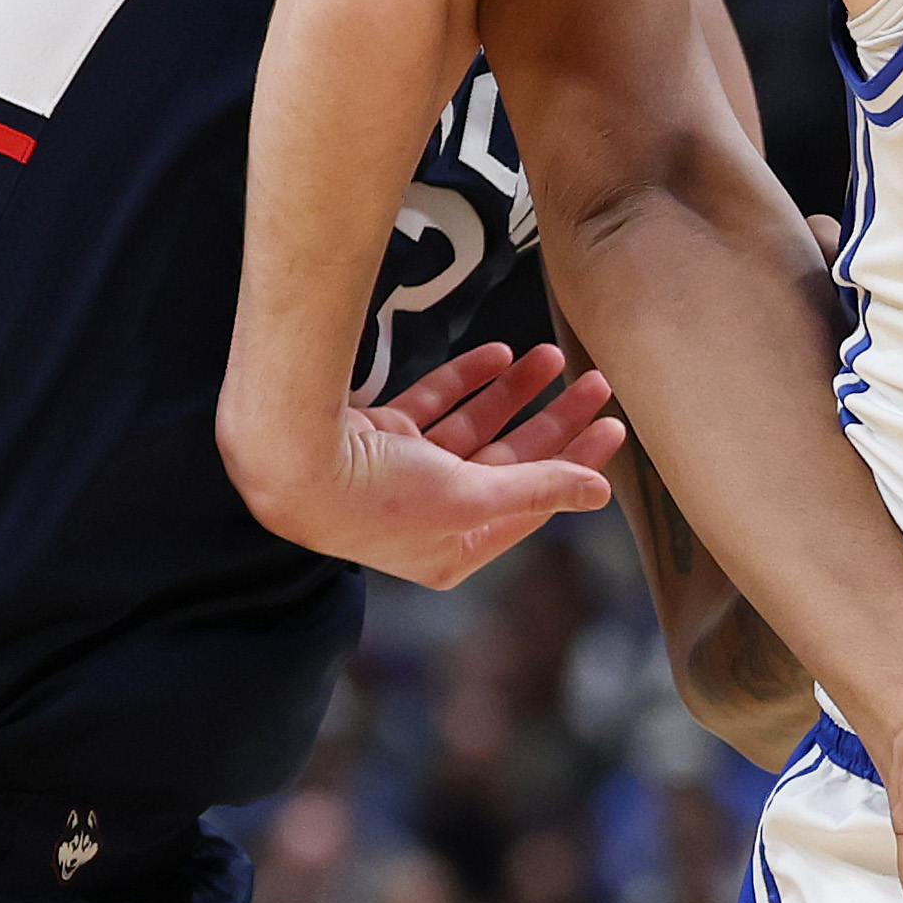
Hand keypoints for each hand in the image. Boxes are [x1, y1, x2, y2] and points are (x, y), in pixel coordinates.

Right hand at [328, 341, 627, 587]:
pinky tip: (500, 355)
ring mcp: (403, 473)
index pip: (532, 503)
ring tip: (552, 353)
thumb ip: (537, 488)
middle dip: (553, 420)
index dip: (576, 463)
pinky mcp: (381, 435)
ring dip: (514, 391)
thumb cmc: (376, 498)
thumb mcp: (468, 498)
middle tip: (594, 382)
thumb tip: (601, 491)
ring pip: (476, 427)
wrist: (289, 459)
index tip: (613, 425)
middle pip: (510, 461)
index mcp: (452, 550)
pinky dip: (467, 380)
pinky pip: (436, 404)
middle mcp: (429, 516)